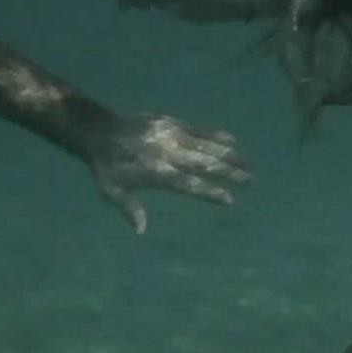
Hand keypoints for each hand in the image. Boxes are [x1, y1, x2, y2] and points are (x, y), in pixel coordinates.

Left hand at [81, 112, 252, 233]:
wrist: (100, 129)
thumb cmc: (107, 166)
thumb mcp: (111, 190)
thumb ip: (129, 208)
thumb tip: (141, 230)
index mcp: (156, 172)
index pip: (190, 184)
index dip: (211, 192)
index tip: (230, 200)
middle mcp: (169, 153)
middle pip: (206, 164)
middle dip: (231, 173)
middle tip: (251, 181)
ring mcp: (173, 135)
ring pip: (208, 146)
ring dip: (231, 156)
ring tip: (249, 165)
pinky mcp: (173, 122)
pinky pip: (200, 130)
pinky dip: (218, 136)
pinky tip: (233, 142)